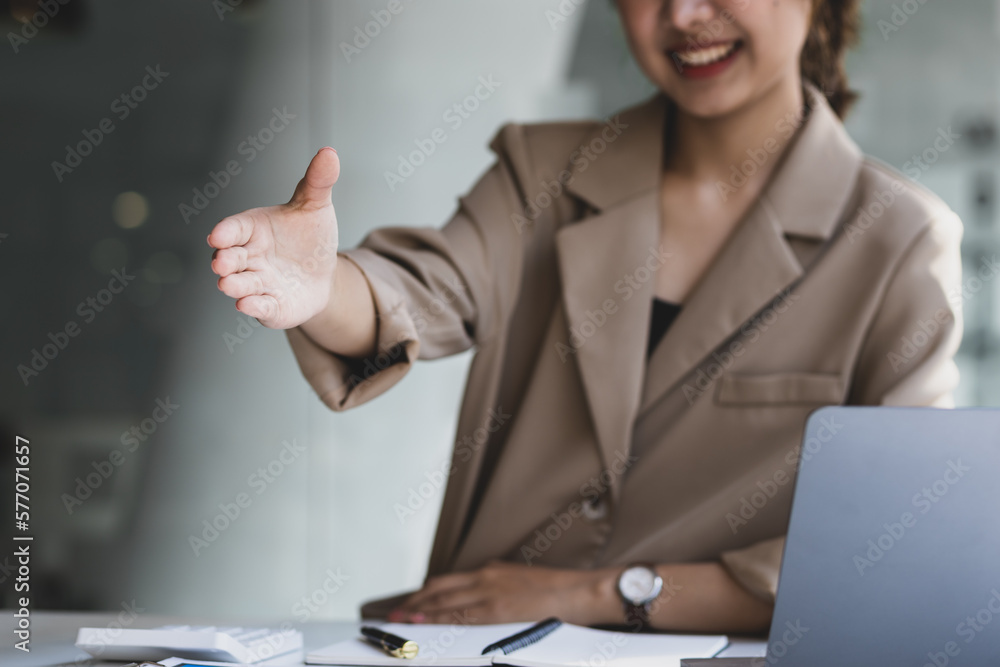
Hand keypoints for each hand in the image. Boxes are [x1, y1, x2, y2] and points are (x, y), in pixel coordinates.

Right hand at [208, 147, 339, 328]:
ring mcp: (256, 282)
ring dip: (233, 286)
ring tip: (229, 285)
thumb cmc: (310, 237)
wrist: (323, 274)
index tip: (218, 235)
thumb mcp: (315, 207)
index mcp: (253, 228)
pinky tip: (248, 305)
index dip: (225, 232)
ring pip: (239, 285)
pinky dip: (252, 306)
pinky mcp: (268, 306)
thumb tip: (329, 153)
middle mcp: (248, 257)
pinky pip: (258, 308)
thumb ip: (317, 182)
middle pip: (229, 258)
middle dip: (224, 261)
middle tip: (221, 263)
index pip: (233, 228)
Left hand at [387, 560, 618, 625]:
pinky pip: (461, 616)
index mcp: (492, 570)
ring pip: (445, 601)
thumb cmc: (557, 590)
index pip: (448, 581)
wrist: (579, 591)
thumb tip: (481, 592)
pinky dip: (440, 619)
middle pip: (439, 589)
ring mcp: (490, 593)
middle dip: (415, 602)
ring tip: (402, 620)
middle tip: (396, 613)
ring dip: (420, 611)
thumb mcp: (520, 579)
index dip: (425, 593)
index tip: (410, 602)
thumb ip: (498, 583)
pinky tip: (426, 624)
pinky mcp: (498, 610)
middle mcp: (486, 577)